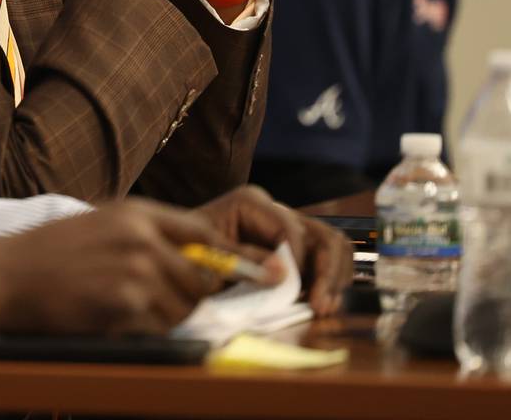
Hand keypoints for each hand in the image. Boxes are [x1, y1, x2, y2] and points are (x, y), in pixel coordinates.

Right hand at [0, 199, 229, 335]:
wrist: (2, 276)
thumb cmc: (47, 254)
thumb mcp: (101, 225)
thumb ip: (146, 236)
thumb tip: (196, 262)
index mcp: (137, 212)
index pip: (205, 235)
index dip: (236, 257)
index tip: (265, 271)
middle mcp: (142, 237)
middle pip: (202, 277)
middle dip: (192, 297)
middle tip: (159, 303)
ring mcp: (135, 270)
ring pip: (183, 307)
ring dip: (165, 317)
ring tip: (125, 309)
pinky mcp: (124, 303)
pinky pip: (159, 327)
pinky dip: (144, 330)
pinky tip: (112, 319)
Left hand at [193, 185, 353, 316]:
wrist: (176, 254)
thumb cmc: (186, 249)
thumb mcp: (209, 253)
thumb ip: (244, 261)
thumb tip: (283, 274)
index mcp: (252, 203)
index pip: (289, 228)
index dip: (296, 261)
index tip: (295, 291)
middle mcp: (275, 211)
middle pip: (322, 234)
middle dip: (327, 272)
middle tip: (321, 306)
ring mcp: (288, 229)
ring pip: (333, 245)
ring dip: (334, 278)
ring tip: (323, 307)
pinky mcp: (294, 249)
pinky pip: (327, 260)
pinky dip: (329, 281)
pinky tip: (318, 303)